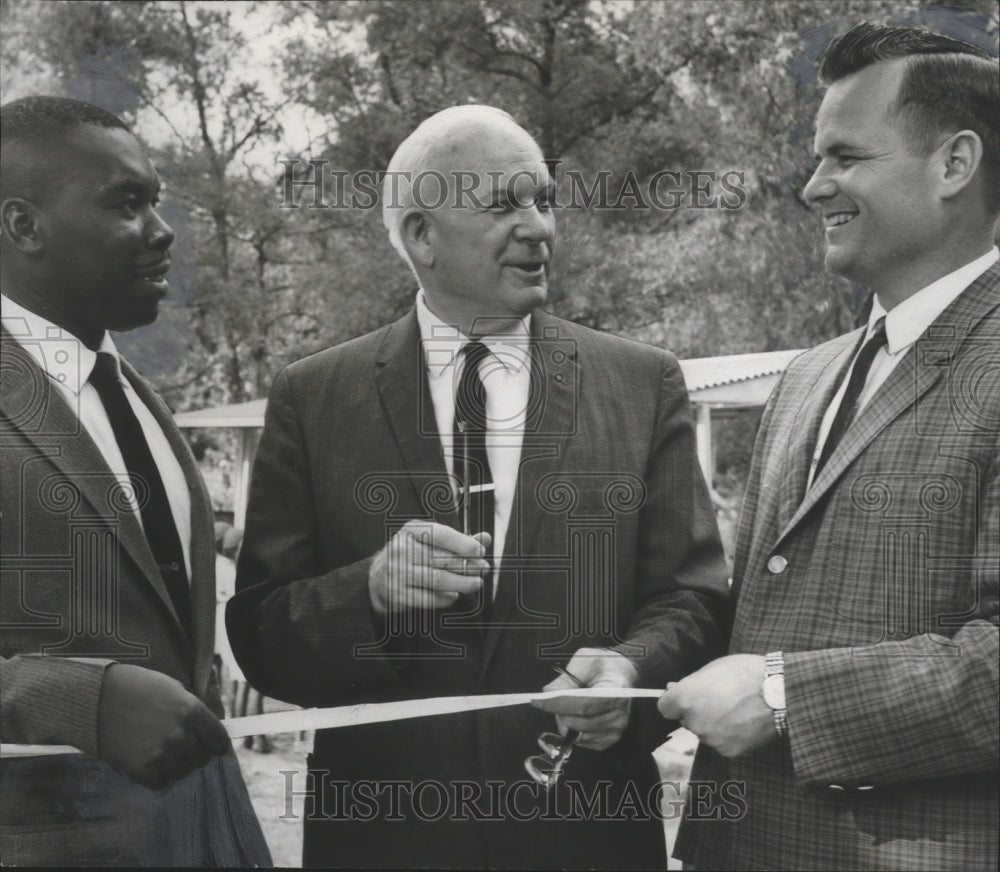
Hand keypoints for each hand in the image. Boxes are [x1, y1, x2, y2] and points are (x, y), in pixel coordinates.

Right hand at [97, 664, 230, 790]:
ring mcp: (162, 754)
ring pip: (182, 772)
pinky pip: (161, 783)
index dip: (215, 744)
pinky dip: (157, 776)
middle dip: (193, 753)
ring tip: (160, 751)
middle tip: (178, 745)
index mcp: (193, 711)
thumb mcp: (175, 689)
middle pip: (202, 759)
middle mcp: (181, 735)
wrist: (98, 697)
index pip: (220, 741)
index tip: (210, 745)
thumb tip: (208, 728)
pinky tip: (147, 761)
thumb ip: (194, 711)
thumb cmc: (138, 687)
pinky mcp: (142, 770)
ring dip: (175, 765)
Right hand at [368, 520, 489, 614]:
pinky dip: (446, 598)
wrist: (378, 579)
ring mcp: (398, 572)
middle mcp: (401, 549)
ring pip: (438, 579)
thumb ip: (458, 541)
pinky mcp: (398, 594)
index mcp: (411, 530)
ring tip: (476, 583)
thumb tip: (485, 538)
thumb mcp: (429, 541)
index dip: (463, 543)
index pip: (441, 534)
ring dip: (462, 583)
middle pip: (442, 559)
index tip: (480, 551)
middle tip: (484, 569)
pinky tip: (454, 595)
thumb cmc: (411, 556)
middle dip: (468, 565)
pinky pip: (429, 598)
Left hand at [531, 648, 638, 750]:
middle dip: (559, 710)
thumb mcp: (584, 661)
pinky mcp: (608, 740)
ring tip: (571, 704)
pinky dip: (573, 729)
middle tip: (557, 697)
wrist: (622, 675)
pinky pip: (581, 741)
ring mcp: (615, 730)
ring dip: (565, 720)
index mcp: (615, 690)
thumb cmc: (603, 666)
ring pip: (576, 734)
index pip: (584, 704)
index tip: (537, 701)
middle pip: (577, 721)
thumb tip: (548, 693)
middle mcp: (619, 714)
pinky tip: (579, 714)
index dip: (559, 704)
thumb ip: (566, 678)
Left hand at [658, 654, 774, 757]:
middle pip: (686, 720)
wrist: (780, 692)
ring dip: (713, 724)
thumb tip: (672, 689)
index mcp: (685, 698)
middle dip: (696, 711)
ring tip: (736, 709)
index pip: (665, 707)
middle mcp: (694, 721)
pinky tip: (743, 722)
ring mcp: (711, 738)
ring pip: (705, 732)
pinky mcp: (728, 751)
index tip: (686, 696)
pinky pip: (721, 743)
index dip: (675, 701)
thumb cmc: (746, 673)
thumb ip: (690, 683)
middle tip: (719, 699)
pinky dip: (728, 735)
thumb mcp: (712, 669)